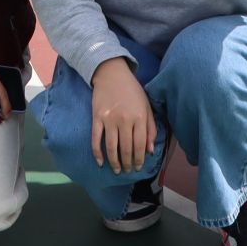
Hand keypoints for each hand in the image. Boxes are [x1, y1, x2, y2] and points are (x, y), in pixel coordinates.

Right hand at [89, 57, 156, 172]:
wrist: (112, 74)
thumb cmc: (132, 91)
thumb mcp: (146, 107)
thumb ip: (150, 129)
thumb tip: (150, 151)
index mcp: (139, 117)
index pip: (140, 145)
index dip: (139, 159)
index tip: (138, 167)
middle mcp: (125, 120)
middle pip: (126, 148)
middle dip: (127, 163)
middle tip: (127, 171)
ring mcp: (109, 119)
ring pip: (112, 147)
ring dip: (114, 162)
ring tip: (117, 170)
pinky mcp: (97, 117)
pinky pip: (96, 138)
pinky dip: (97, 152)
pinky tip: (100, 162)